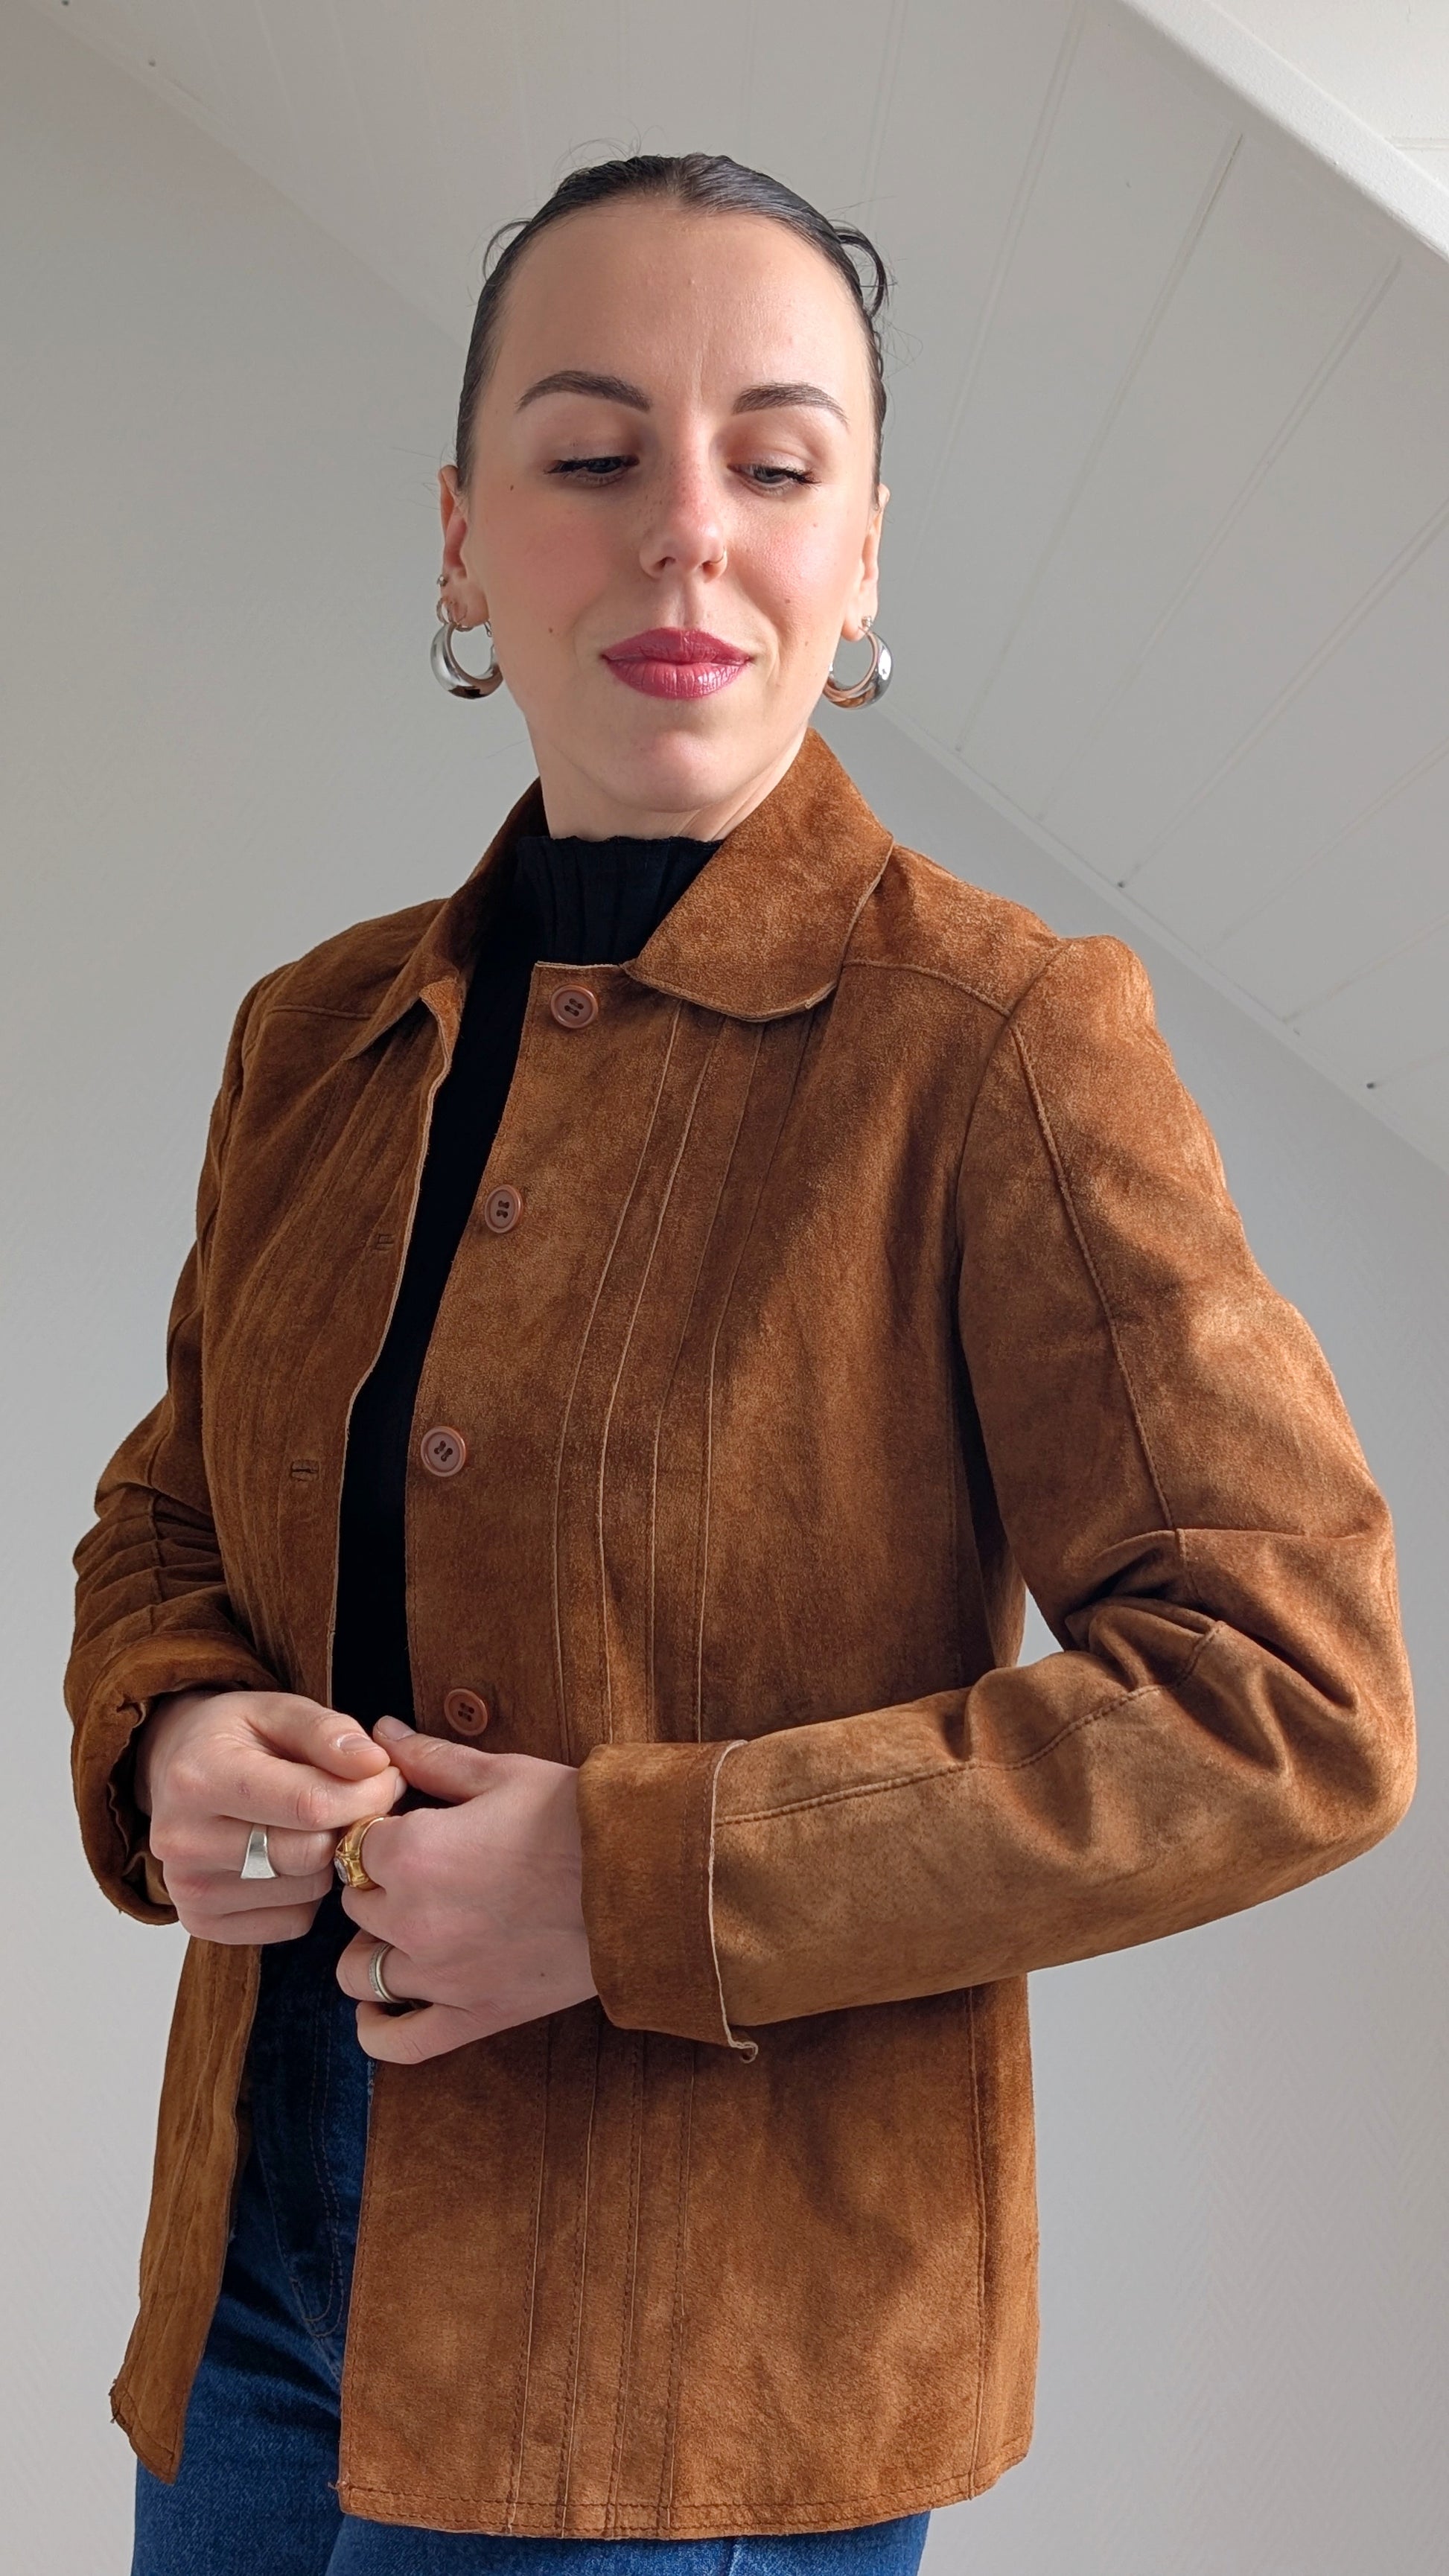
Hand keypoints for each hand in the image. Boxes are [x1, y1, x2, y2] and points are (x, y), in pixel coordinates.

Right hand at [135, 1686, 402, 1942]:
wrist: (173, 1770)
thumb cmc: (232, 1738)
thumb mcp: (276, 1709)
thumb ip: (327, 1731)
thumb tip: (375, 1764)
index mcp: (199, 1778)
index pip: (310, 1805)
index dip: (368, 1792)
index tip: (386, 1775)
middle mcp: (184, 1842)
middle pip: (310, 1854)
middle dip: (350, 1824)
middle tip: (355, 1799)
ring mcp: (190, 1890)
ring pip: (308, 1890)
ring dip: (330, 1859)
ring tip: (315, 1823)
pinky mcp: (203, 1923)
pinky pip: (293, 1922)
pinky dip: (308, 1893)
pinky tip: (291, 1856)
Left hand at [335, 1718, 597, 2061]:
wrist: (644, 1878)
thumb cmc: (577, 1817)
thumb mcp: (503, 1774)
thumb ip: (431, 1758)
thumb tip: (381, 1733)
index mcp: (410, 1851)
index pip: (357, 1844)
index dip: (383, 1833)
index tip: (413, 1828)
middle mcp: (410, 1918)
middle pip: (357, 1905)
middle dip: (381, 1887)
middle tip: (427, 1873)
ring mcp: (439, 1976)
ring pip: (358, 1971)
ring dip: (373, 1949)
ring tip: (409, 1931)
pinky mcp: (473, 2017)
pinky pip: (397, 2043)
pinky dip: (377, 2030)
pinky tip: (385, 2007)